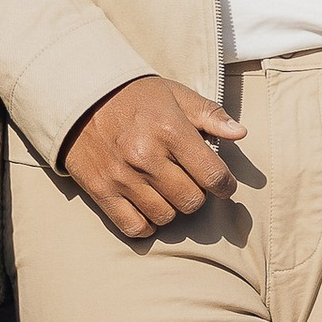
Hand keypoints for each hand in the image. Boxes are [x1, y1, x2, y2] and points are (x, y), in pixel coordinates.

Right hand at [62, 76, 242, 238]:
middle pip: (192, 201)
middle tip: (190, 181)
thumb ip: (209, 114)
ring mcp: (122, 177)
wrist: (81, 97)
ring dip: (173, 208)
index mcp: (170, 130)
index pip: (213, 175)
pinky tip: (149, 208)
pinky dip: (147, 224)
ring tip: (169, 191)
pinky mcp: (101, 191)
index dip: (225, 185)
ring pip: (166, 216)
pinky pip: (134, 227)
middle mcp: (146, 157)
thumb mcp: (176, 94)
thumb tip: (241, 133)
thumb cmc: (136, 96)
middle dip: (198, 194)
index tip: (224, 184)